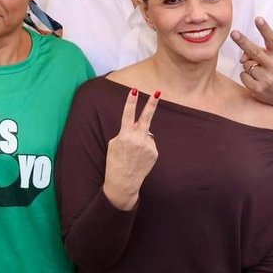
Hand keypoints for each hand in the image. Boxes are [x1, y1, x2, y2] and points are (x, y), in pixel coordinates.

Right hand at [102, 88, 159, 209]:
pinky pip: (150, 143)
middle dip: (152, 104)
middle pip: (146, 117)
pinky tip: (140, 157)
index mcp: (125, 135)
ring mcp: (148, 146)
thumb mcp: (114, 144)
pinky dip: (146, 147)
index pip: (128, 114)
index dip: (131, 101)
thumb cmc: (115, 161)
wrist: (123, 182)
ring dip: (141, 139)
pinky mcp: (155, 152)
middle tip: (158, 92)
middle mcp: (138, 139)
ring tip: (134, 153)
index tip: (134, 90)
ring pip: (146, 134)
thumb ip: (126, 133)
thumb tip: (138, 127)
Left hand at [231, 17, 272, 112]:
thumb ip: (260, 52)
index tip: (258, 19)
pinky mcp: (258, 88)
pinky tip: (256, 79)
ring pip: (246, 64)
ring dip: (248, 65)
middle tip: (234, 33)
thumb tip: (242, 57)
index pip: (272, 40)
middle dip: (243, 42)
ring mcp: (267, 78)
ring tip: (259, 71)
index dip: (265, 29)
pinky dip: (246, 75)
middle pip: (255, 52)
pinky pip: (243, 75)